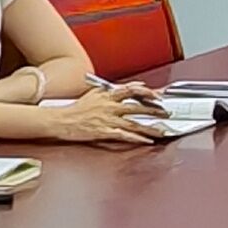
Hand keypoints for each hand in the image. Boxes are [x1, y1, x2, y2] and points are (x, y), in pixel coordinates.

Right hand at [34, 91, 157, 146]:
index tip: (158, 96)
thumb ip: (114, 90)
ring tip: (162, 131)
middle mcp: (110, 106)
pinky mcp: (104, 132)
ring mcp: (107, 119)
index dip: (147, 93)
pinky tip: (146, 141)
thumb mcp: (96, 93)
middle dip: (155, 111)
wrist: (61, 120)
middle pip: (137, 107)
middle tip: (167, 114)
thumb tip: (132, 86)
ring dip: (150, 127)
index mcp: (108, 95)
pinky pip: (124, 135)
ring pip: (134, 123)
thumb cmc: (77, 108)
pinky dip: (137, 139)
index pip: (132, 90)